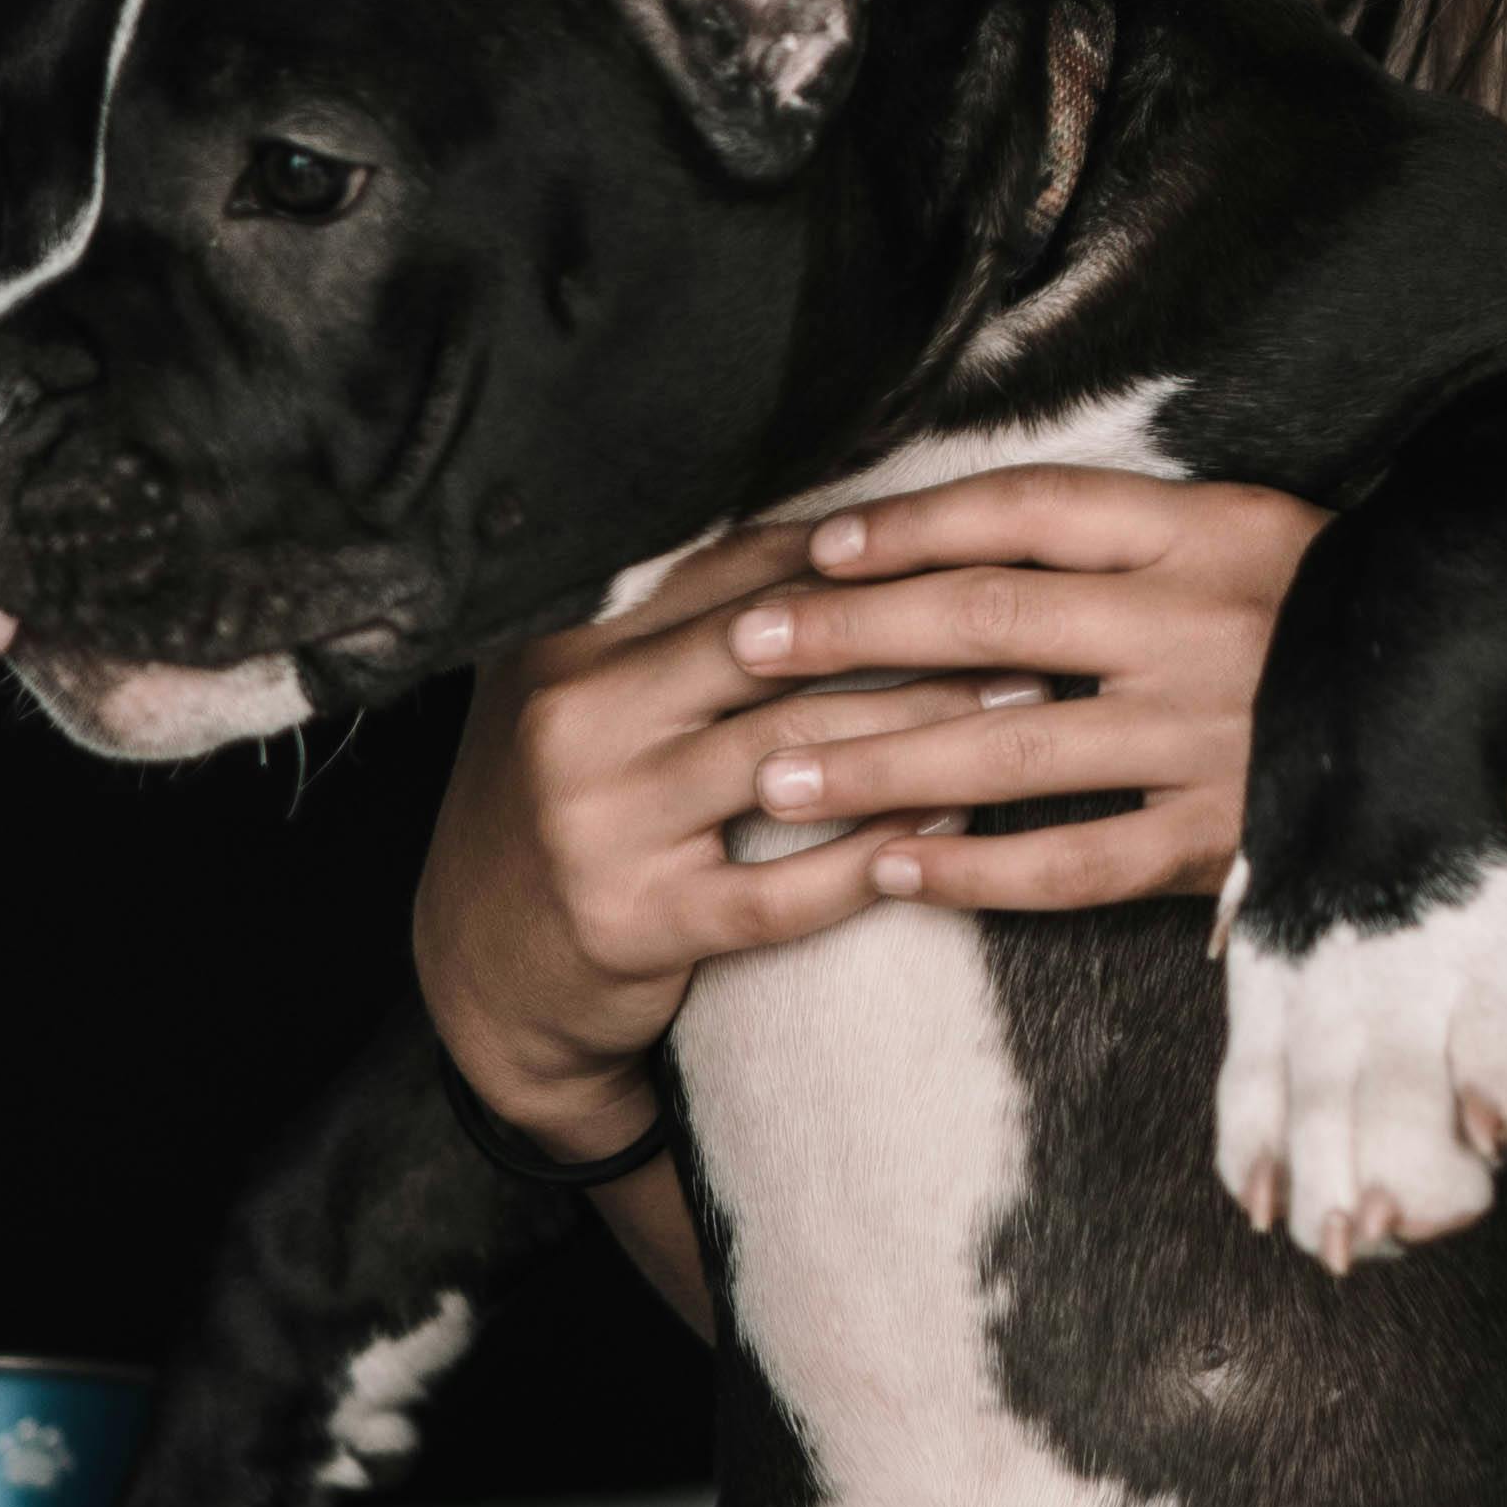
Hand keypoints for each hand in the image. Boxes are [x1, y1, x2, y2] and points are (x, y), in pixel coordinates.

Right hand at [412, 514, 1054, 1145]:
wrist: (481, 973)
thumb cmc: (574, 807)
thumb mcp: (592, 694)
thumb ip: (682, 620)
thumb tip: (846, 533)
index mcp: (569, 641)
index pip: (737, 571)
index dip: (863, 554)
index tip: (969, 541)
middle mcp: (572, 717)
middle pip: (776, 651)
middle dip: (913, 631)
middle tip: (1025, 619)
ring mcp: (598, 824)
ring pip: (792, 757)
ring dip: (923, 730)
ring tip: (1020, 708)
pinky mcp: (634, 924)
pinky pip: (782, 890)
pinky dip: (877, 854)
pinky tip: (953, 826)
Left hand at [723, 470, 1324, 919]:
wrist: (1496, 737)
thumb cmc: (1352, 626)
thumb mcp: (1266, 536)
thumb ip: (1140, 535)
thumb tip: (982, 538)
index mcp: (1206, 528)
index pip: (1022, 509)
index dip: (907, 526)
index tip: (811, 548)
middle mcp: (1195, 622)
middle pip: (986, 617)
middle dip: (850, 636)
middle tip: (744, 652)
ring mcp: (1208, 737)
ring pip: (1007, 744)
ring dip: (879, 761)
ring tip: (776, 776)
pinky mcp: (1222, 839)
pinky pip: (1073, 862)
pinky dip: (979, 869)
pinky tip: (895, 873)